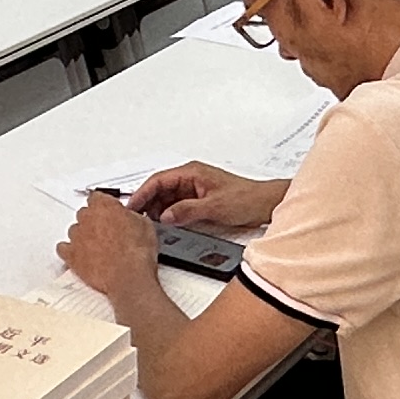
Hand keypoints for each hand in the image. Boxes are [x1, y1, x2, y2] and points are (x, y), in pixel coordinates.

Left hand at [60, 190, 160, 296]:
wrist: (128, 276)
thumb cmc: (137, 252)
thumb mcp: (144, 225)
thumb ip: (130, 216)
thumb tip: (129, 218)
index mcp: (104, 205)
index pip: (97, 197)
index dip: (104, 205)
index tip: (109, 211)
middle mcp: (87, 218)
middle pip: (84, 213)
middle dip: (94, 221)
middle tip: (107, 232)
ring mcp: (77, 237)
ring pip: (74, 230)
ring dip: (83, 236)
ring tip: (96, 246)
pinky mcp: (71, 255)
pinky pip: (63, 249)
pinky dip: (69, 251)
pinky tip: (78, 255)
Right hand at [128, 162, 286, 230]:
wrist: (266, 204)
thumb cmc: (247, 198)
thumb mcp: (214, 207)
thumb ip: (187, 210)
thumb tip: (165, 216)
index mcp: (191, 172)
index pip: (158, 180)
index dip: (142, 193)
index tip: (132, 207)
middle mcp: (190, 179)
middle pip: (160, 190)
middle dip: (148, 204)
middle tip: (136, 220)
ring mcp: (194, 190)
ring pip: (167, 200)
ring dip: (158, 211)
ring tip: (149, 225)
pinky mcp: (199, 202)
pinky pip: (177, 207)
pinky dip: (169, 216)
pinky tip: (166, 226)